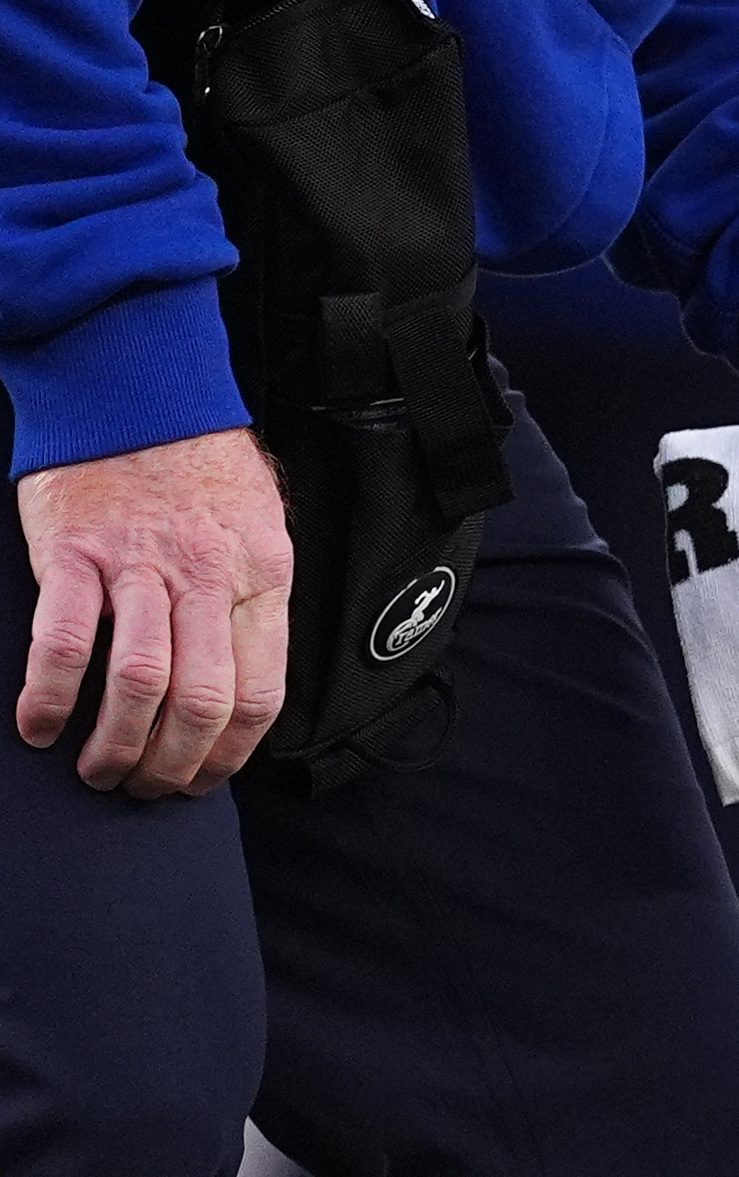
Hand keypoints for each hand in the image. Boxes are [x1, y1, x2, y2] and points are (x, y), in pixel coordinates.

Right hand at [15, 426, 294, 796]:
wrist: (135, 386)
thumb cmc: (200, 464)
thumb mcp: (262, 529)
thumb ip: (254, 604)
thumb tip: (243, 690)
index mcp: (262, 577)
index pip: (261, 694)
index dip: (230, 755)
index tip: (203, 780)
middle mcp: (207, 576)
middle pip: (202, 701)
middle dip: (174, 765)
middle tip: (146, 790)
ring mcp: (138, 564)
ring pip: (140, 683)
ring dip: (116, 745)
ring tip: (99, 772)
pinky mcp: (72, 551)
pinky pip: (64, 641)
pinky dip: (48, 695)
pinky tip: (38, 726)